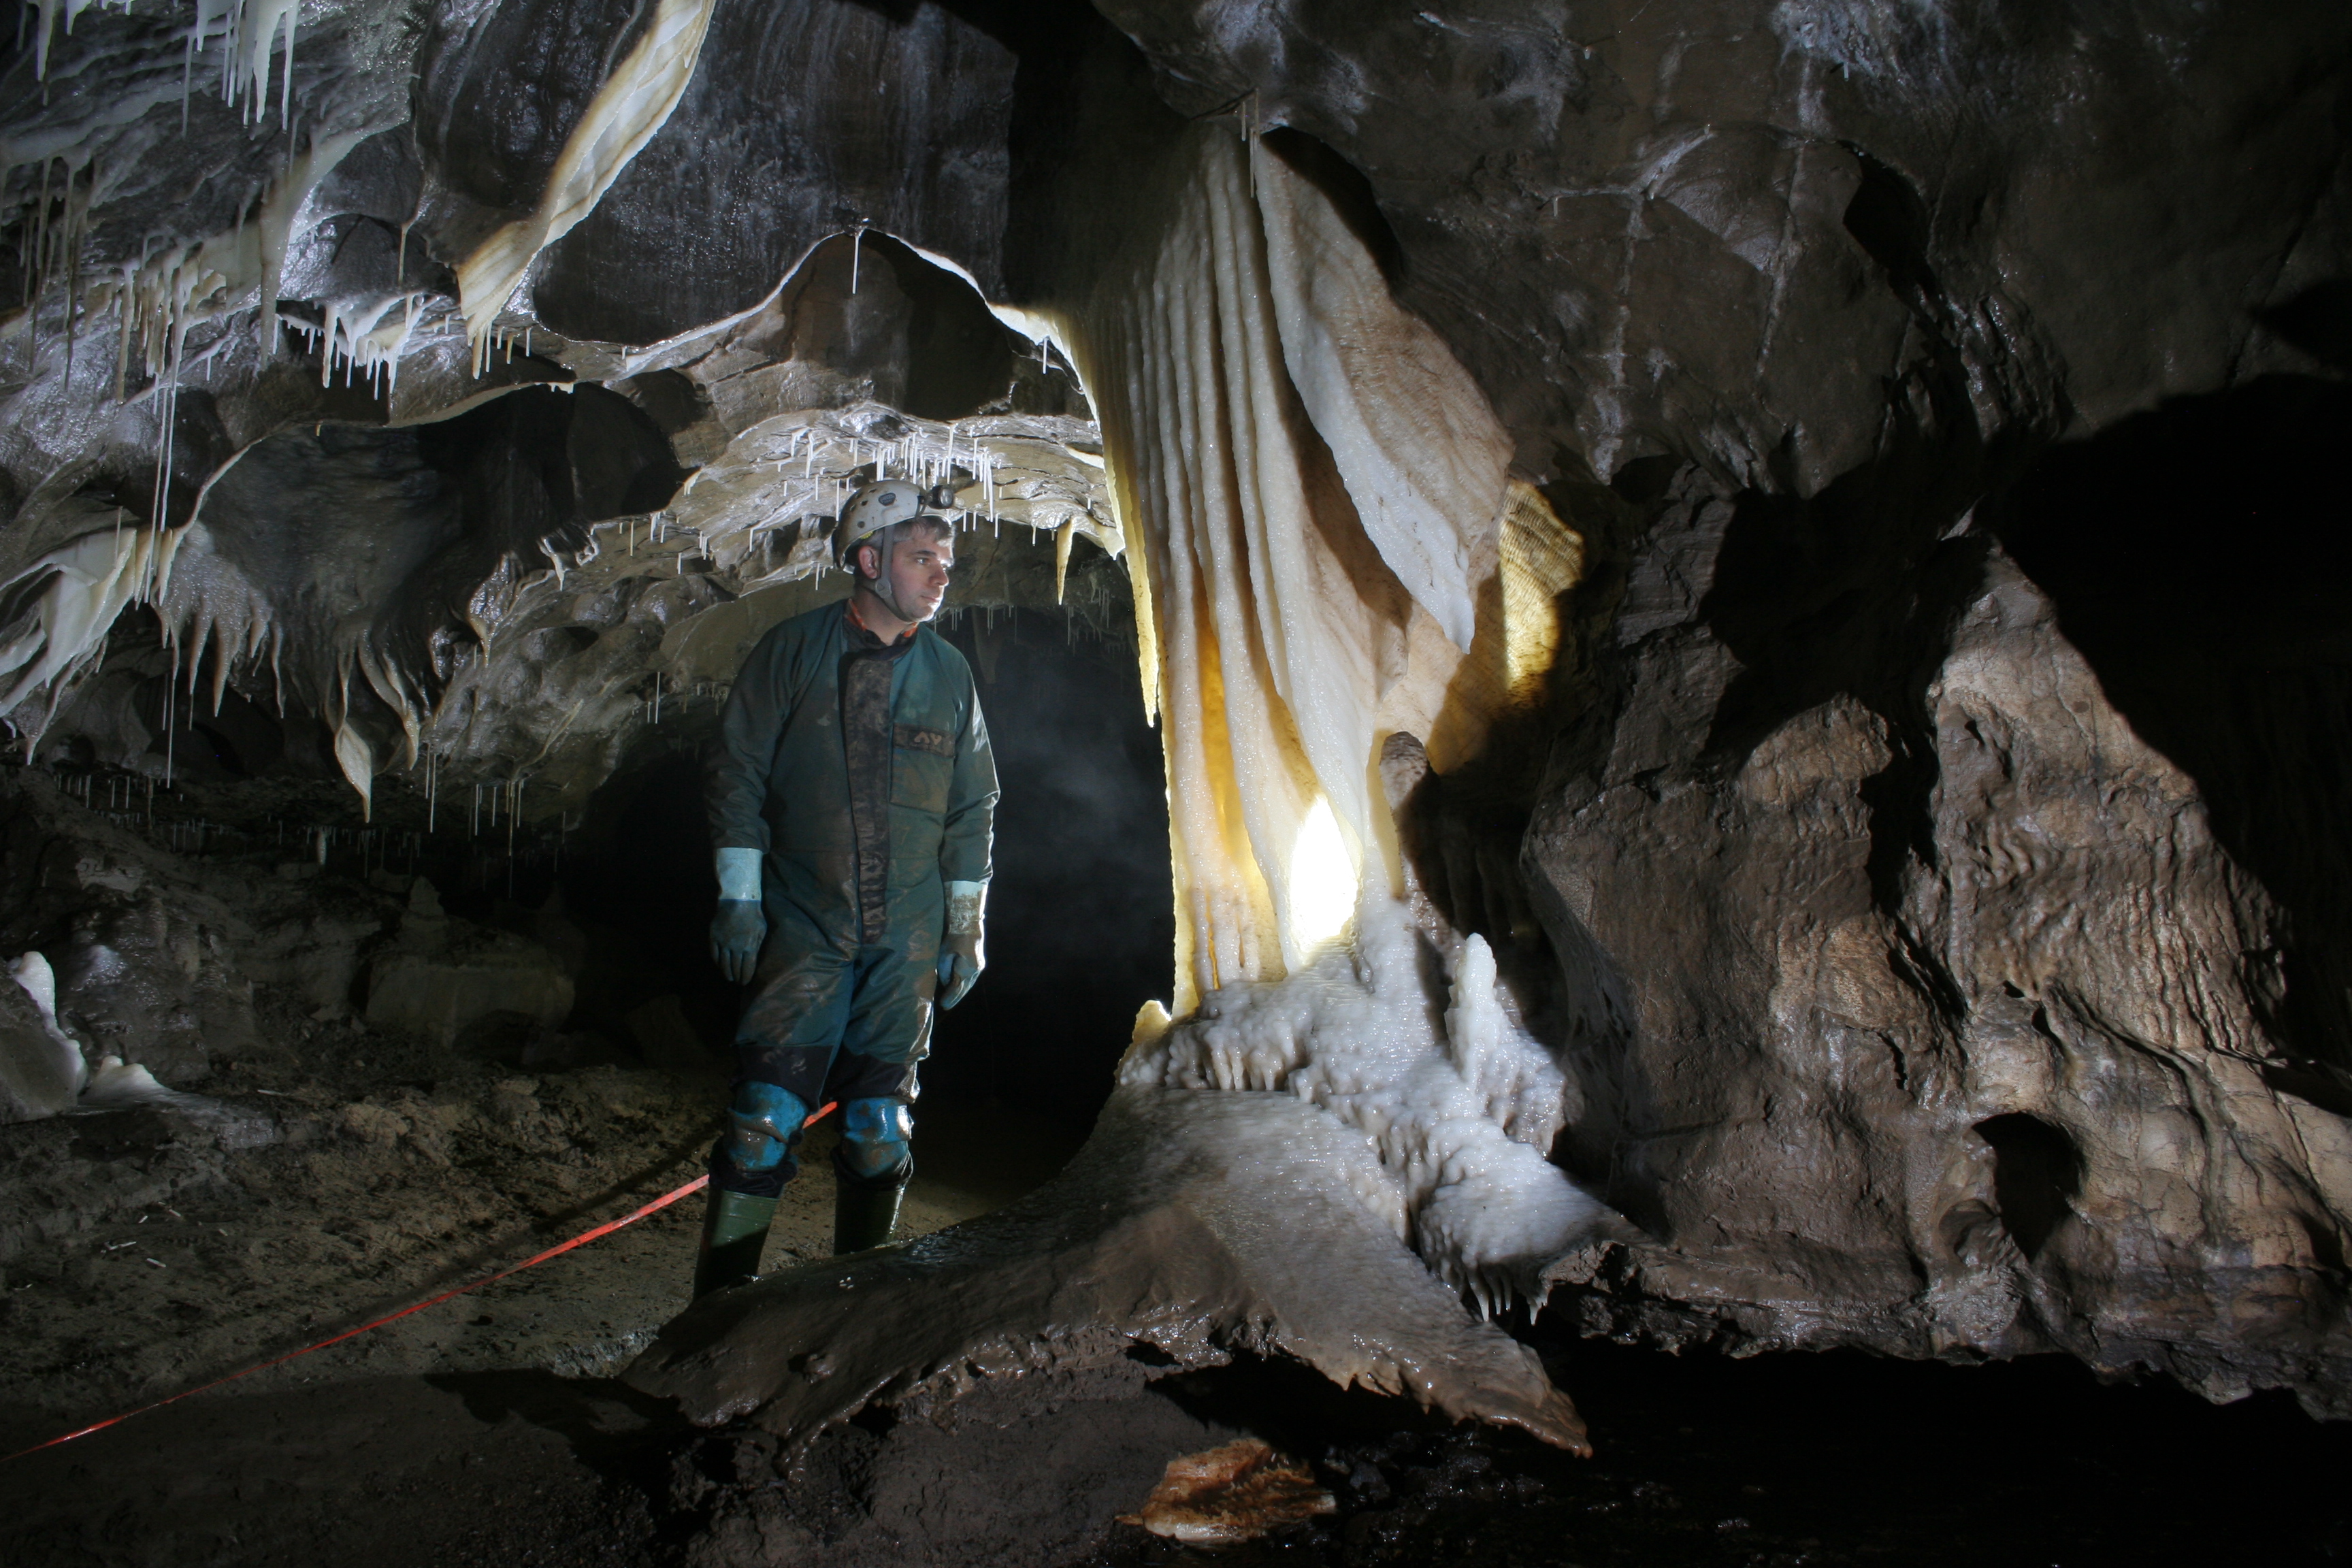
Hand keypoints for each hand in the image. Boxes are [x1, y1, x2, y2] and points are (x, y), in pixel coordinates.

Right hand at [710, 899, 765, 983]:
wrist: (737, 900)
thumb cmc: (753, 915)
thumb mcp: (761, 930)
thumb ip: (757, 945)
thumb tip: (753, 958)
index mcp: (750, 947)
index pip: (747, 968)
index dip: (746, 978)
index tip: (745, 983)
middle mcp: (736, 948)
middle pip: (735, 968)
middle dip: (737, 977)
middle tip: (737, 982)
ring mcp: (723, 943)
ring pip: (724, 964)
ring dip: (726, 973)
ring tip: (729, 977)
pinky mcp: (714, 937)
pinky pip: (714, 954)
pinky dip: (717, 962)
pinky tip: (719, 965)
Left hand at [938, 879, 985, 1008]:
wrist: (969, 924)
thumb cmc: (954, 937)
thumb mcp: (945, 953)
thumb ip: (945, 970)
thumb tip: (946, 982)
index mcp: (967, 969)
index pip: (956, 988)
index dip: (949, 997)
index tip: (942, 1005)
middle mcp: (975, 971)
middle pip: (964, 989)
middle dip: (954, 998)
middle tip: (945, 1007)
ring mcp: (979, 967)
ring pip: (968, 984)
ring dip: (959, 992)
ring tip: (950, 1000)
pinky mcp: (978, 964)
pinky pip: (970, 978)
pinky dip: (964, 985)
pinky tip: (958, 988)